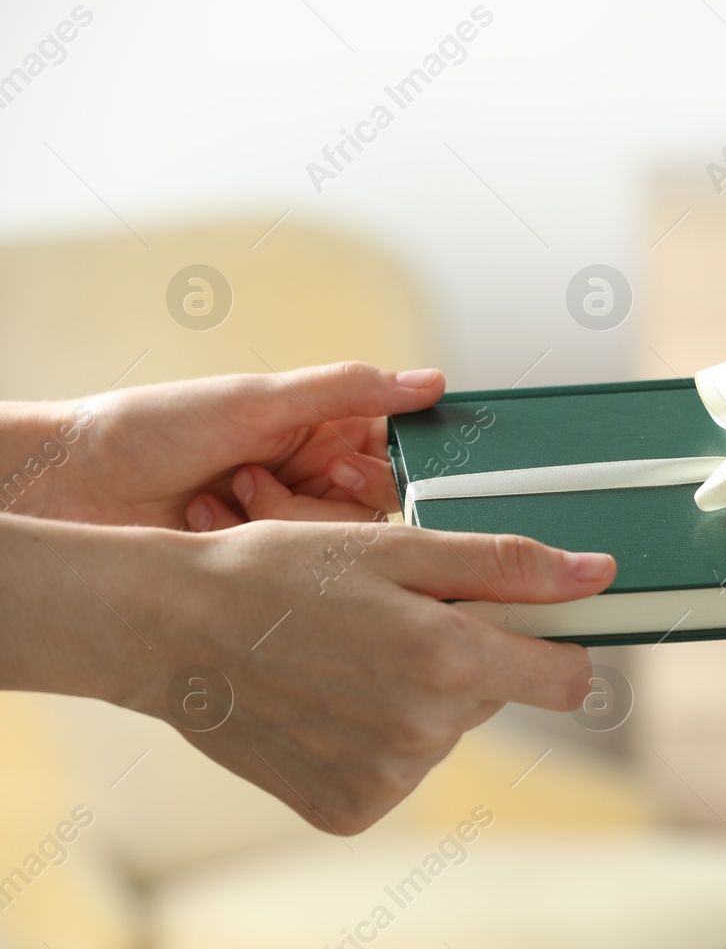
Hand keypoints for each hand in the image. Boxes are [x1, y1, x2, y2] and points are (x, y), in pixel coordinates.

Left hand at [19, 361, 444, 529]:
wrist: (73, 487)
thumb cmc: (153, 430)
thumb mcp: (258, 401)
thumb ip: (349, 391)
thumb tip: (429, 382)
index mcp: (321, 428)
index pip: (394, 448)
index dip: (387, 463)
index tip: (356, 465)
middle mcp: (312, 479)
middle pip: (370, 507)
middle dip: (321, 495)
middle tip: (277, 477)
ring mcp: (287, 524)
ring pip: (334, 541)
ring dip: (275, 514)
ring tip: (225, 490)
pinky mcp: (263, 566)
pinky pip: (293, 566)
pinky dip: (247, 538)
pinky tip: (205, 519)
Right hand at [27, 517, 614, 833]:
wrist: (168, 631)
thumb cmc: (280, 572)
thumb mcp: (396, 546)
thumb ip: (507, 565)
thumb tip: (599, 575)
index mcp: (449, 661)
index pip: (568, 680)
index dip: (555, 645)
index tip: (527, 622)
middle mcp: (426, 733)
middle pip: (499, 696)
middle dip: (468, 657)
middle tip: (393, 618)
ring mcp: (385, 781)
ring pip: (445, 732)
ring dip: (418, 696)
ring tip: (347, 655)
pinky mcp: (348, 811)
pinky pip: (399, 771)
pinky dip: (377, 738)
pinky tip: (329, 700)